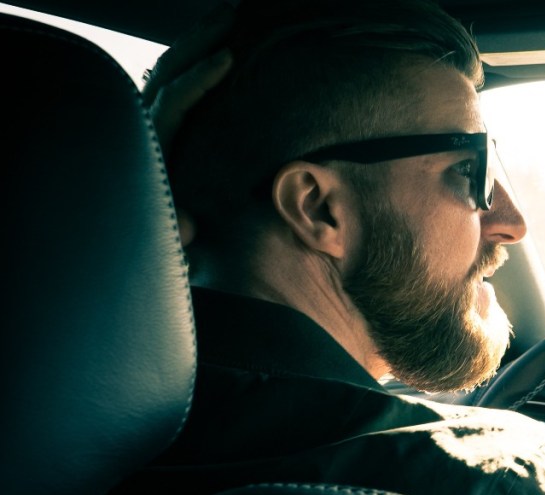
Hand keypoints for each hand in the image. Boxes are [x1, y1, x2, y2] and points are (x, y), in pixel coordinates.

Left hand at [143, 2, 234, 244]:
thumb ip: (179, 232)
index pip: (172, 102)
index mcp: (151, 151)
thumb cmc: (164, 235)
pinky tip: (218, 45)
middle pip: (166, 71)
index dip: (198, 78)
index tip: (228, 57)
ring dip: (198, 40)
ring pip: (168, 68)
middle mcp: (145, 129)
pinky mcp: (160, 121)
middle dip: (199, 40)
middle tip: (232, 16)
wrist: (129, 233)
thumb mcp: (174, 239)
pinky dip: (195, 56)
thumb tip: (186, 225)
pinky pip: (174, 79)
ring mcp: (151, 120)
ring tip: (228, 16)